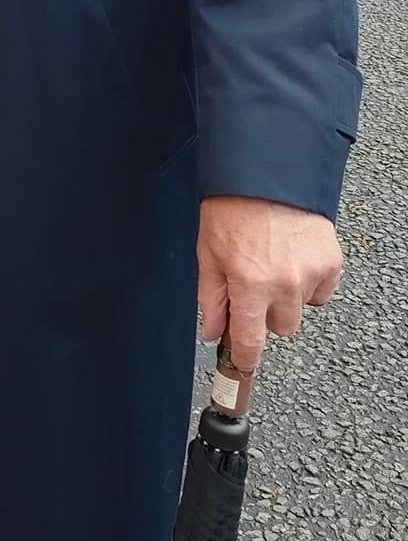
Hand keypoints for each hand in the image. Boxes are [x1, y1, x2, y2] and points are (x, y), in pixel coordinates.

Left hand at [197, 195, 342, 374]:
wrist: (266, 173)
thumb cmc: (232, 207)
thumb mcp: (208, 253)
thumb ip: (212, 297)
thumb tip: (212, 331)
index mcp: (250, 284)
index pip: (250, 341)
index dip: (245, 358)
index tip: (241, 367)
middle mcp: (285, 284)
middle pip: (280, 328)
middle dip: (265, 314)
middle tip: (253, 287)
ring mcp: (312, 273)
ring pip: (301, 309)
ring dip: (288, 297)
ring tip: (273, 263)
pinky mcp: (332, 261)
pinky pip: (321, 290)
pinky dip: (309, 281)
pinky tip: (293, 258)